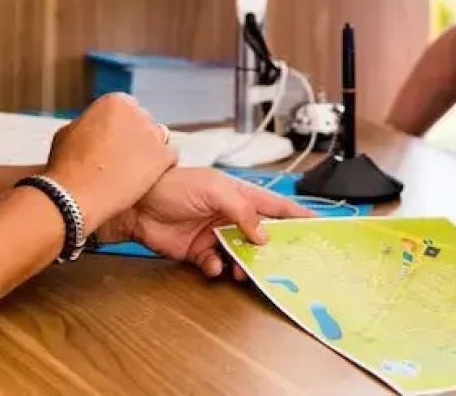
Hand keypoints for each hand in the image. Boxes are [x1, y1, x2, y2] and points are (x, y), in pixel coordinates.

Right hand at [43, 93, 175, 232]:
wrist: (74, 195)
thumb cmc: (66, 166)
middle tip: (120, 160)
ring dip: (148, 152)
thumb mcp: (67, 133)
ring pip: (157, 139)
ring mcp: (152, 134)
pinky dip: (160, 168)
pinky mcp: (163, 156)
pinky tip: (143, 180)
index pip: (127, 110)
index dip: (118, 128)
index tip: (112, 143)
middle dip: (134, 138)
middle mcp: (137, 113)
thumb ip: (87, 125)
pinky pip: (169, 157)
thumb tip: (92, 129)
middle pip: (143, 123)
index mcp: (115, 102)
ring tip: (131, 172)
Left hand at [96, 169, 312, 278]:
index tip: (318, 226)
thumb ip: (242, 211)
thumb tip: (263, 235)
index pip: (276, 206)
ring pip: (242, 255)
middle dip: (273, 250)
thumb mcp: (215, 190)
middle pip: (262, 236)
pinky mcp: (199, 252)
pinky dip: (219, 269)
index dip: (297, 216)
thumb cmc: (175, 184)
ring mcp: (216, 235)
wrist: (137, 204)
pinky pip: (218, 266)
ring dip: (245, 264)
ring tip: (243, 270)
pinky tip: (214, 266)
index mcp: (241, 195)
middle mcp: (231, 216)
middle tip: (282, 263)